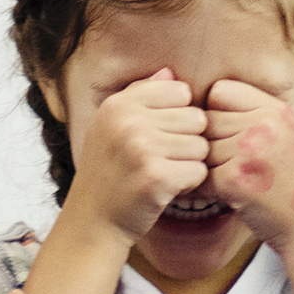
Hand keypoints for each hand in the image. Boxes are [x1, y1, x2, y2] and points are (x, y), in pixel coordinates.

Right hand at [63, 71, 209, 244]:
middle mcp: (128, 121)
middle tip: (161, 160)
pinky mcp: (156, 177)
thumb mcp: (112, 127)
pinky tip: (165, 190)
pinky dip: (188, 185)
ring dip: (188, 164)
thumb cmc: (108, 173)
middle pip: (196, 118)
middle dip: (187, 142)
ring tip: (161, 174)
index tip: (160, 136)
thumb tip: (170, 71)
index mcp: (118, 104)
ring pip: (201, 146)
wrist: (92, 222)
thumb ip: (141, 96)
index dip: (178, 116)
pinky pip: (199, 171)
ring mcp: (141, 149)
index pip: (180, 91)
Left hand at [201, 79, 293, 262]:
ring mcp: (249, 151)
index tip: (228, 133)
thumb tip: (209, 102)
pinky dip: (205, 190)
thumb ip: (257, 114)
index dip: (217, 112)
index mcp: (277, 110)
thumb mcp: (291, 135)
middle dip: (212, 142)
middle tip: (229, 163)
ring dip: (210, 168)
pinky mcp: (235, 180)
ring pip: (203, 150)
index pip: (220, 91)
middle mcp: (265, 125)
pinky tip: (223, 197)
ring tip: (233, 181)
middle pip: (208, 120)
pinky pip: (202, 177)